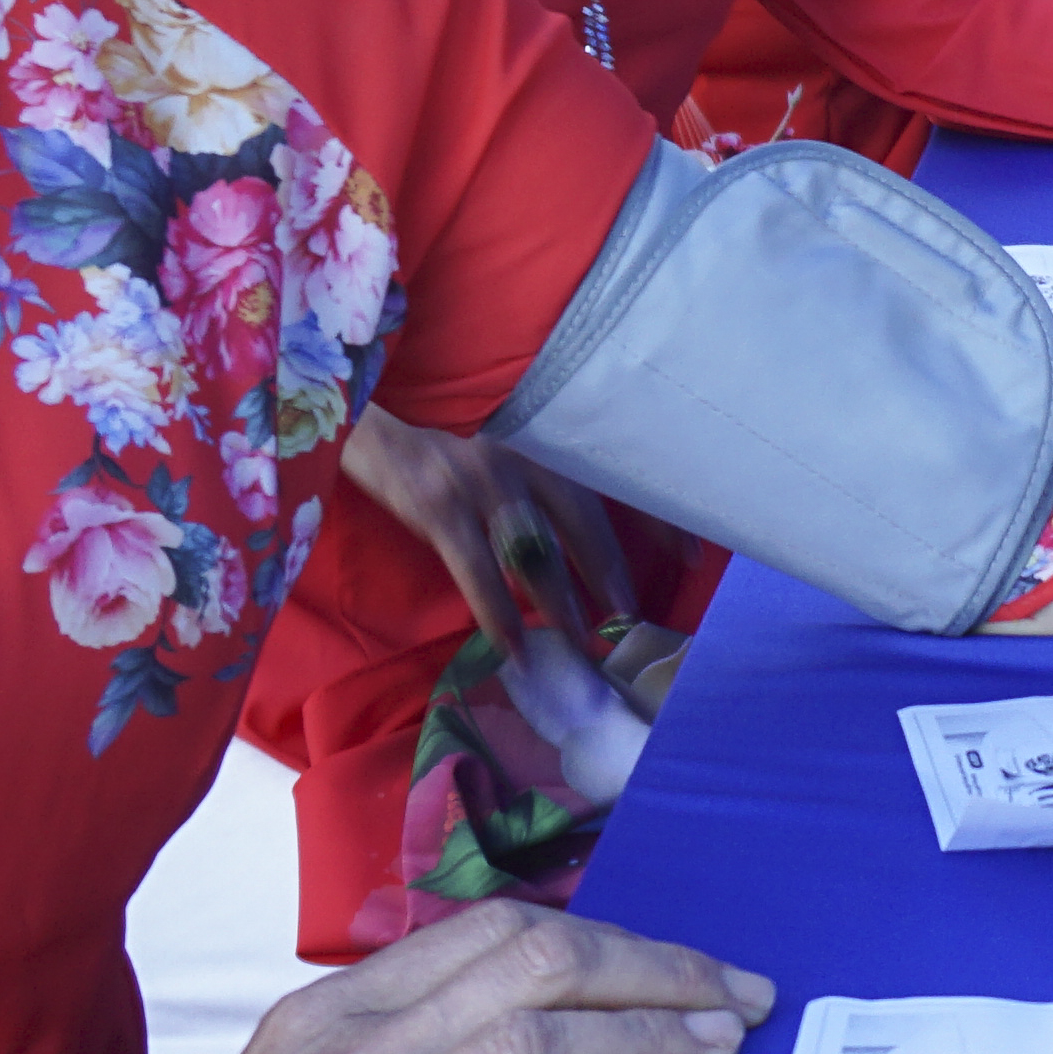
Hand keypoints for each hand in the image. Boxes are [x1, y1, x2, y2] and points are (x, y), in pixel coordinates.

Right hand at [15, 902, 765, 1053]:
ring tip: (712, 1051)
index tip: (691, 975)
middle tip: (740, 1000)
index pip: (494, 931)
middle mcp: (339, 1041)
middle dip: (654, 969)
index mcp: (328, 1015)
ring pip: (520, 1024)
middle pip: (529, 953)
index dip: (611, 942)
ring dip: (635, 1032)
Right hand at [339, 411, 650, 789]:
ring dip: (561, 599)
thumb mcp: (497, 438)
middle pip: (583, 516)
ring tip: (582, 638)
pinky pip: (477, 567)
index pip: (614, 475)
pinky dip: (497, 611)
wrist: (360, 408)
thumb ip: (537, 473)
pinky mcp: (437, 501)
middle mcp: (521, 448)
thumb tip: (575, 537)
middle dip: (612, 570)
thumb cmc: (433, 428)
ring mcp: (480, 475)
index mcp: (542, 432)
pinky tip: (513, 646)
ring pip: (535, 548)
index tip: (693, 558)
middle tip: (634, 616)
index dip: (657, 518)